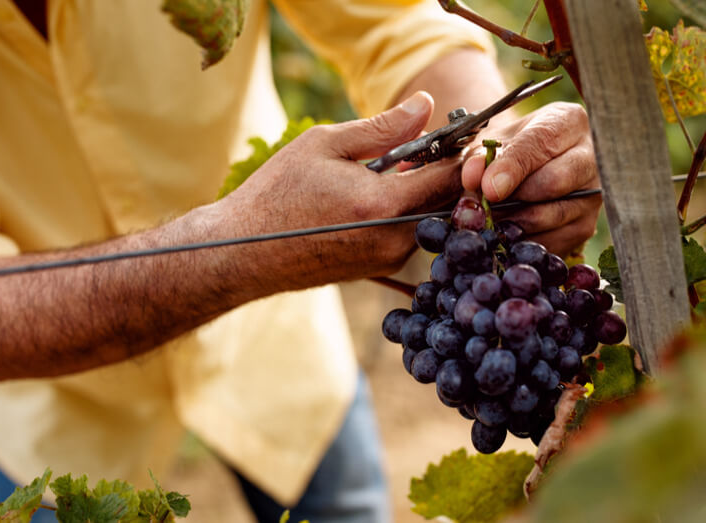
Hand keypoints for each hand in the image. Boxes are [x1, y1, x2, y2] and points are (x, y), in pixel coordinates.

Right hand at [211, 91, 461, 288]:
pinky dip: (408, 211)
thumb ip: (383, 127)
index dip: (462, 152)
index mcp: (383, 206)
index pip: (451, 177)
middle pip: (449, 202)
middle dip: (447, 172)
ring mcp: (390, 260)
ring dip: (425, 192)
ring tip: (397, 169)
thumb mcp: (325, 144)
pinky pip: (412, 234)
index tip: (459, 133)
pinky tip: (380, 194)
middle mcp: (395, 240)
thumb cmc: (277, 193)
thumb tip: (425, 105)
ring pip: (433, 219)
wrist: (244, 251)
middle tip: (428, 147)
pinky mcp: (381, 270)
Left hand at [460, 102, 600, 255]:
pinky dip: (524, 241)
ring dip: (513, 222)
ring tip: (489, 219)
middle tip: (483, 206)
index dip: (512, 168)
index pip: (541, 143)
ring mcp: (593, 193)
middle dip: (512, 198)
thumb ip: (479, 157)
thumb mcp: (492, 144)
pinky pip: (553, 241)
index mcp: (568, 121)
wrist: (531, 168)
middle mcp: (591, 155)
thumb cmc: (511, 149)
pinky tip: (507, 233)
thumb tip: (473, 177)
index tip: (489, 189)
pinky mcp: (586, 225)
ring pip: (553, 215)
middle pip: (553, 182)